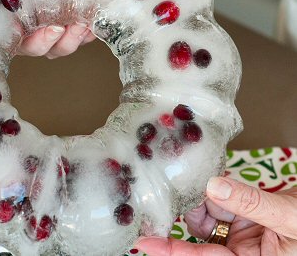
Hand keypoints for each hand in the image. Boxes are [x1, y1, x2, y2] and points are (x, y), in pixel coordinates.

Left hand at [135, 177, 296, 255]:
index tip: (145, 242)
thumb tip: (215, 187)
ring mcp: (241, 233)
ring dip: (201, 197)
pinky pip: (220, 202)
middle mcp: (241, 252)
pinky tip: (216, 178)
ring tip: (202, 180)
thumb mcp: (291, 219)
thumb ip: (252, 204)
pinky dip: (215, 189)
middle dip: (186, 214)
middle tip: (172, 194)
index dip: (171, 252)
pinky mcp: (244, 216)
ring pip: (207, 215)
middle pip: (199, 236)